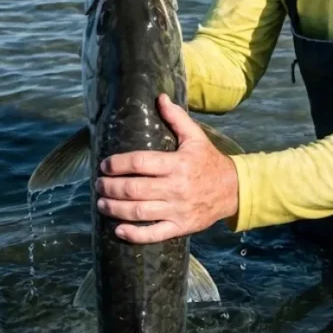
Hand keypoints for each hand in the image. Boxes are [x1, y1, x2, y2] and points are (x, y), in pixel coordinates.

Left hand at [95, 94, 238, 243]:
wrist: (233, 190)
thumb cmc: (209, 161)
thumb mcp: (196, 137)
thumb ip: (176, 118)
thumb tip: (160, 97)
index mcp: (178, 164)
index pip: (140, 163)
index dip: (118, 164)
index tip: (105, 165)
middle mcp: (176, 188)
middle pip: (134, 189)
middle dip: (111, 187)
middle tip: (98, 183)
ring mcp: (178, 210)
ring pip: (139, 212)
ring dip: (115, 208)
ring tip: (101, 202)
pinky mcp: (180, 227)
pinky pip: (154, 234)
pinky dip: (134, 234)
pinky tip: (118, 230)